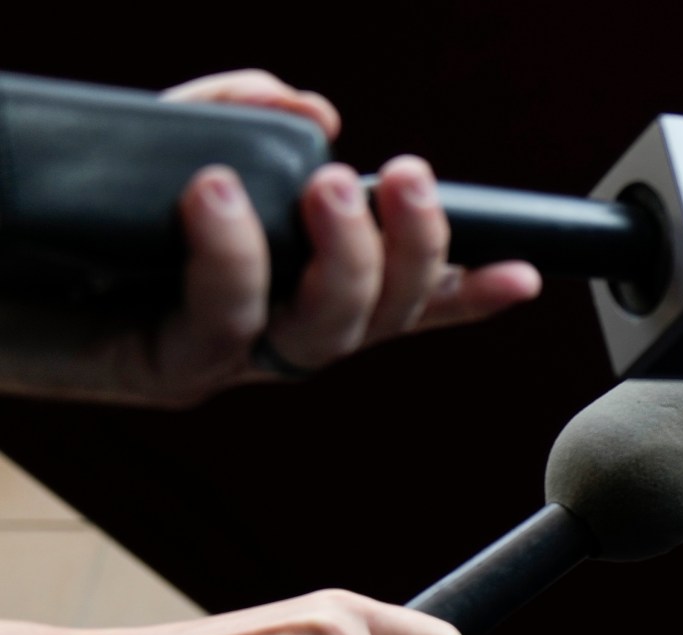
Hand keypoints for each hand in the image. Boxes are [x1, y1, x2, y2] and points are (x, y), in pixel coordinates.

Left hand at [0, 70, 538, 407]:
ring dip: (347, 258)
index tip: (524, 273)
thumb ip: (239, 114)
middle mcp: (261, 335)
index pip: (394, 301)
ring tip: (332, 184)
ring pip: (324, 334)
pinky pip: (223, 321)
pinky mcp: (163, 365)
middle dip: (412, 248)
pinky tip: (217, 196)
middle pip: (376, 318)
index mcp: (276, 291)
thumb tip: (315, 112)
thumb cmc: (50, 222)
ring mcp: (220, 358)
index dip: (462, 291)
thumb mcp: (163, 141)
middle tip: (401, 177)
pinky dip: (232, 254)